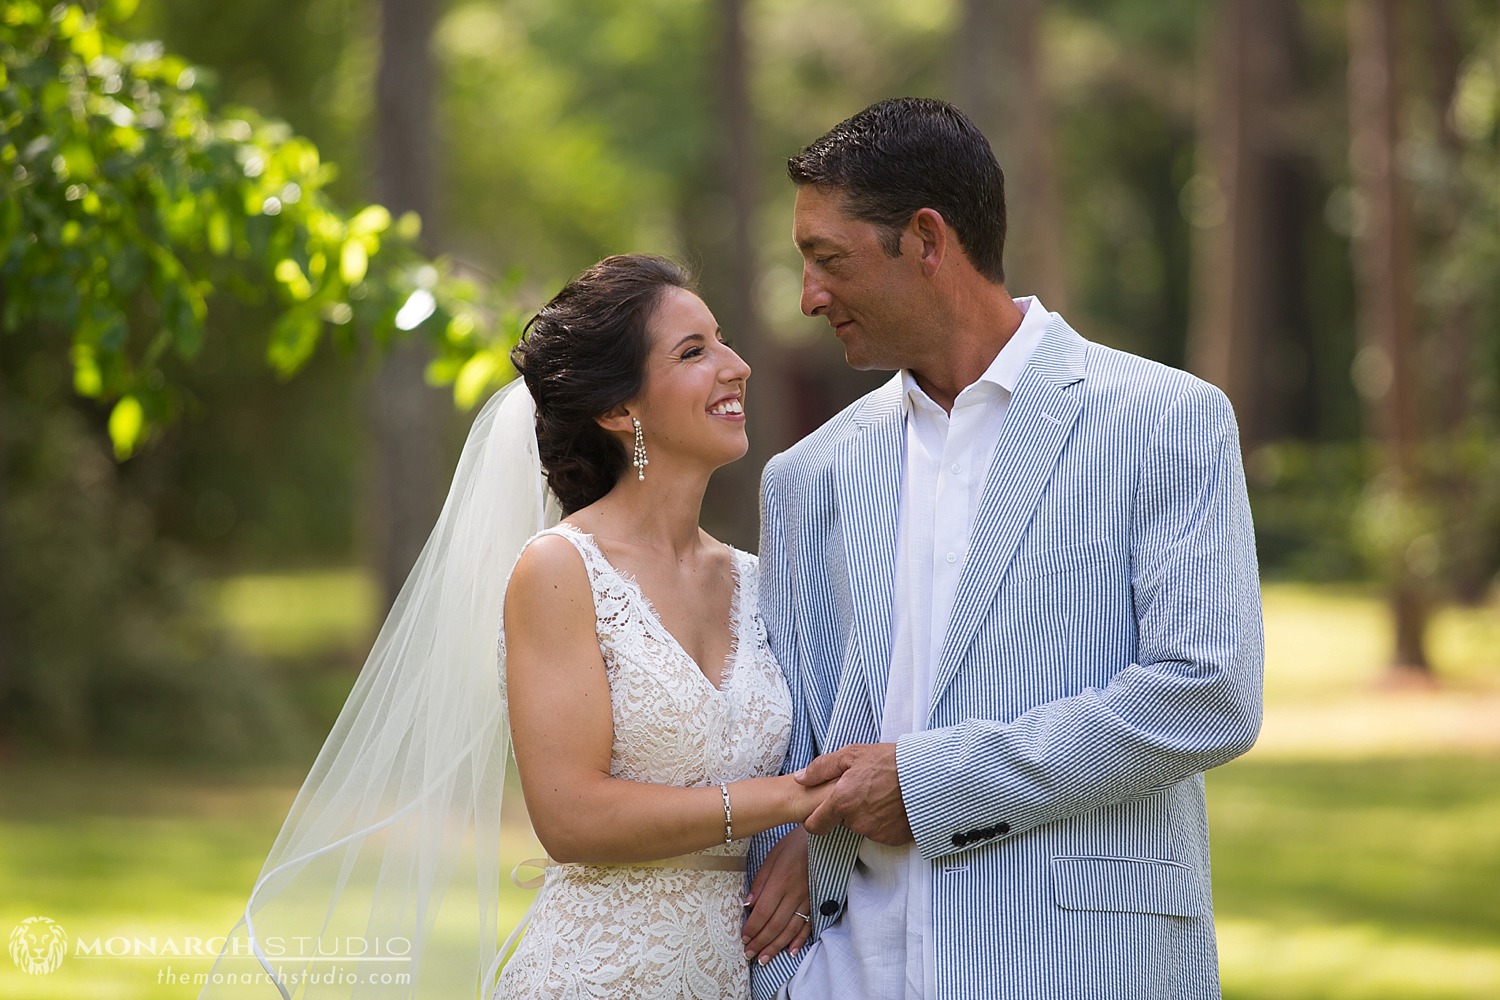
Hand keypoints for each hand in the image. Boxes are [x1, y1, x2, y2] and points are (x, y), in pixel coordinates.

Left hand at [741, 827, 811, 964]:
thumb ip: (760, 881)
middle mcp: (795, 894)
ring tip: (764, 959)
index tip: (743, 938)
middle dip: (760, 942)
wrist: (826, 837)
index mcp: (781, 880)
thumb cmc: (795, 843)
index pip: (763, 911)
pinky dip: (799, 940)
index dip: (752, 928)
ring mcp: (808, 900)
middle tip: (749, 954)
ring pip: (790, 929)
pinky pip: (808, 925)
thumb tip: (748, 904)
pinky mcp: (818, 901)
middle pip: (775, 924)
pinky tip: (790, 951)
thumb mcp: (773, 855)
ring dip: (776, 946)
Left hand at [796, 743, 913, 845]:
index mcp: (842, 802)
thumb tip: (800, 778)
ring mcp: (876, 833)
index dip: (816, 818)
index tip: (823, 810)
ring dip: (867, 816)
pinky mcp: (893, 838)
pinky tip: (893, 806)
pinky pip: (881, 833)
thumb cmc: (889, 761)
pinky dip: (885, 823)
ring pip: (862, 827)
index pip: (815, 825)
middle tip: (862, 792)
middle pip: (841, 823)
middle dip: (847, 811)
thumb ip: (821, 768)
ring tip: (881, 795)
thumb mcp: (852, 754)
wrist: (928, 776)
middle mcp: (856, 822)